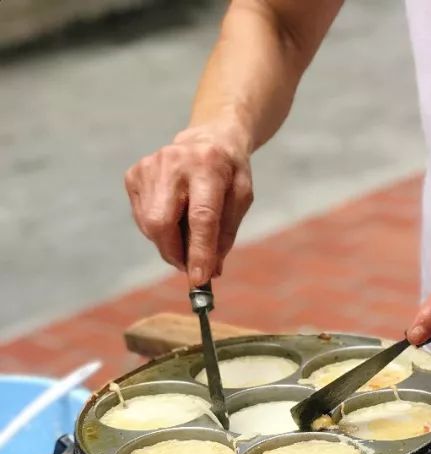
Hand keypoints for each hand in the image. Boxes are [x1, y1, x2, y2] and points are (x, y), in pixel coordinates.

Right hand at [124, 123, 253, 284]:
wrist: (207, 141)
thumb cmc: (229, 174)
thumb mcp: (241, 199)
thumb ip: (226, 234)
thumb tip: (210, 272)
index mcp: (208, 166)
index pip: (201, 216)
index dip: (199, 251)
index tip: (199, 279)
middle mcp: (173, 163)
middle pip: (162, 223)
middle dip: (176, 253)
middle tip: (190, 267)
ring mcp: (148, 167)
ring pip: (150, 226)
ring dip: (170, 243)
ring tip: (188, 232)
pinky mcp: (133, 175)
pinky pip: (142, 219)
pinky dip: (159, 230)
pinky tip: (175, 215)